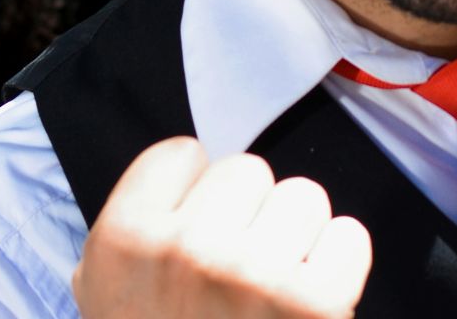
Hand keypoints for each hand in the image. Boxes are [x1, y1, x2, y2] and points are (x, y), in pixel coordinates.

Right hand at [72, 138, 371, 318]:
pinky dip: (340, 266)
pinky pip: (350, 236)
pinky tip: (311, 301)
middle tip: (238, 272)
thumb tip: (185, 170)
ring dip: (298, 238)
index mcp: (125, 241)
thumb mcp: (107, 299)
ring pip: (303, 196)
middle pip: (248, 171)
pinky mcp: (315, 303)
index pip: (182, 153)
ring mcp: (254, 274)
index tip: (197, 232)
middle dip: (249, 215)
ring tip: (274, 289)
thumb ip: (133, 235)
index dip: (195, 192)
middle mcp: (187, 250)